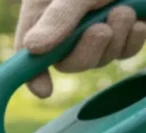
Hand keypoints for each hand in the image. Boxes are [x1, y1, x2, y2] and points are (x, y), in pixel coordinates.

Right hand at [16, 0, 145, 97]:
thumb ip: (58, 18)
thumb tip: (32, 49)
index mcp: (43, 14)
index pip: (29, 53)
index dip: (32, 74)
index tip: (43, 90)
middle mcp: (66, 28)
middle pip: (69, 63)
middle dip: (88, 51)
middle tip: (101, 29)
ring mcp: (95, 32)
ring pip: (100, 59)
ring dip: (115, 40)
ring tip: (122, 11)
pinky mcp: (122, 34)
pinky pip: (125, 52)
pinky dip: (132, 39)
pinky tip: (137, 20)